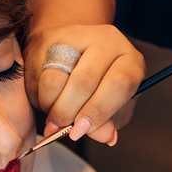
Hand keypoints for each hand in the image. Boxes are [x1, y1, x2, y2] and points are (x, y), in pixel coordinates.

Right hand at [23, 24, 143, 144]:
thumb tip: (106, 136)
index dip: (99, 111)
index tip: (80, 130)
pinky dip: (42, 97)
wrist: (75, 51)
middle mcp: (109, 42)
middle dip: (70, 112)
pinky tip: (49, 101)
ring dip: (52, 107)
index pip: (119, 84)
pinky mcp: (52, 37)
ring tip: (55, 117)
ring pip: (57, 80)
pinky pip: (40, 75)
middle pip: (85, 82)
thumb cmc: (100, 86)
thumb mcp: (113, 107)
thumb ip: (109, 123)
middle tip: (61, 129)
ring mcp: (80, 35)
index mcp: (131, 61)